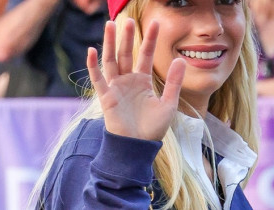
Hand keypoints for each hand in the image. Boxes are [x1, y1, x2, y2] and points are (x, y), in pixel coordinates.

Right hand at [87, 19, 185, 140]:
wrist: (139, 146)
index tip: (154, 23)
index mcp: (141, 81)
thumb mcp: (169, 103)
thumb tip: (182, 60)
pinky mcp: (106, 97)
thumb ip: (174, 82)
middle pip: (125, 54)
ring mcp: (115, 88)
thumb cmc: (153, 128)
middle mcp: (127, 81)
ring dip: (109, 43)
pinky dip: (93, 65)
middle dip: (126, 37)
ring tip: (109, 25)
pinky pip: (98, 79)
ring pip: (111, 61)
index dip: (149, 39)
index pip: (145, 55)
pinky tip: (92, 50)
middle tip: (127, 19)